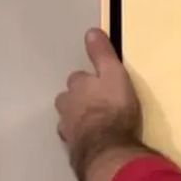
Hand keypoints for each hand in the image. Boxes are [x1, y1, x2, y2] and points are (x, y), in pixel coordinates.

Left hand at [55, 30, 141, 167]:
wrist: (107, 148)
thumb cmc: (113, 108)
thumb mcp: (114, 75)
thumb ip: (102, 55)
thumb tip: (90, 31)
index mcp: (77, 86)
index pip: (78, 78)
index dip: (89, 80)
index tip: (100, 85)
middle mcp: (66, 105)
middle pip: (69, 98)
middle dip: (79, 100)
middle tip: (97, 104)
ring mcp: (67, 129)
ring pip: (70, 119)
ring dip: (79, 119)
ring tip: (95, 124)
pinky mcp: (73, 148)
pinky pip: (76, 139)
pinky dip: (82, 138)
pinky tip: (93, 141)